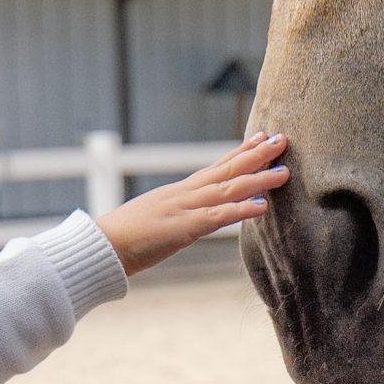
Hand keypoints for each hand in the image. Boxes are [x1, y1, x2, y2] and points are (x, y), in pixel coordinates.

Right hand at [94, 132, 289, 275]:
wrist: (99, 246)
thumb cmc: (123, 238)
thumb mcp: (154, 219)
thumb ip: (176, 214)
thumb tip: (191, 217)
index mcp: (178, 192)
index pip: (216, 166)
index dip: (240, 151)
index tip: (261, 137)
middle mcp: (184, 194)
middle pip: (227, 169)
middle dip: (257, 155)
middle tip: (283, 140)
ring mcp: (183, 209)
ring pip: (227, 189)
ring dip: (258, 180)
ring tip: (284, 172)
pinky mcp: (182, 229)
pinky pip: (216, 218)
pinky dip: (240, 210)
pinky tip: (261, 205)